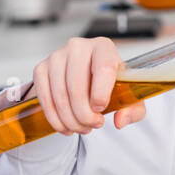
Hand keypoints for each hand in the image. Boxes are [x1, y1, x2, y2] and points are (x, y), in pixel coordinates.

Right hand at [31, 37, 146, 135]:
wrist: (88, 77)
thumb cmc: (110, 83)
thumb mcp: (129, 97)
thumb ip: (133, 110)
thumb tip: (119, 121)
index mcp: (104, 47)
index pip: (103, 68)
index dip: (101, 94)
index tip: (101, 110)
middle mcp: (79, 47)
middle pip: (77, 86)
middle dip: (84, 114)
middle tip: (93, 125)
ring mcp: (57, 56)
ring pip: (60, 95)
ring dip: (70, 119)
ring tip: (81, 128)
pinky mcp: (41, 68)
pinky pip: (44, 97)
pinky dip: (54, 118)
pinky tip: (65, 126)